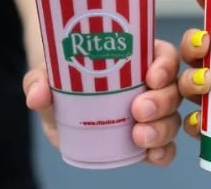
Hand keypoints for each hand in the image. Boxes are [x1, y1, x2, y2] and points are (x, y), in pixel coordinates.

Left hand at [22, 39, 181, 166]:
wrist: (57, 107)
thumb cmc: (61, 79)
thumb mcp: (48, 73)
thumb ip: (39, 79)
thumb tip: (37, 95)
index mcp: (138, 58)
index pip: (164, 55)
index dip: (166, 65)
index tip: (152, 75)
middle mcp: (151, 85)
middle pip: (173, 89)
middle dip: (162, 100)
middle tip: (139, 109)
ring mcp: (152, 115)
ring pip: (172, 119)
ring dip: (162, 128)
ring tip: (139, 136)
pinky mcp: (146, 141)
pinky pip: (165, 148)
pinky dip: (163, 153)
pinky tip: (151, 155)